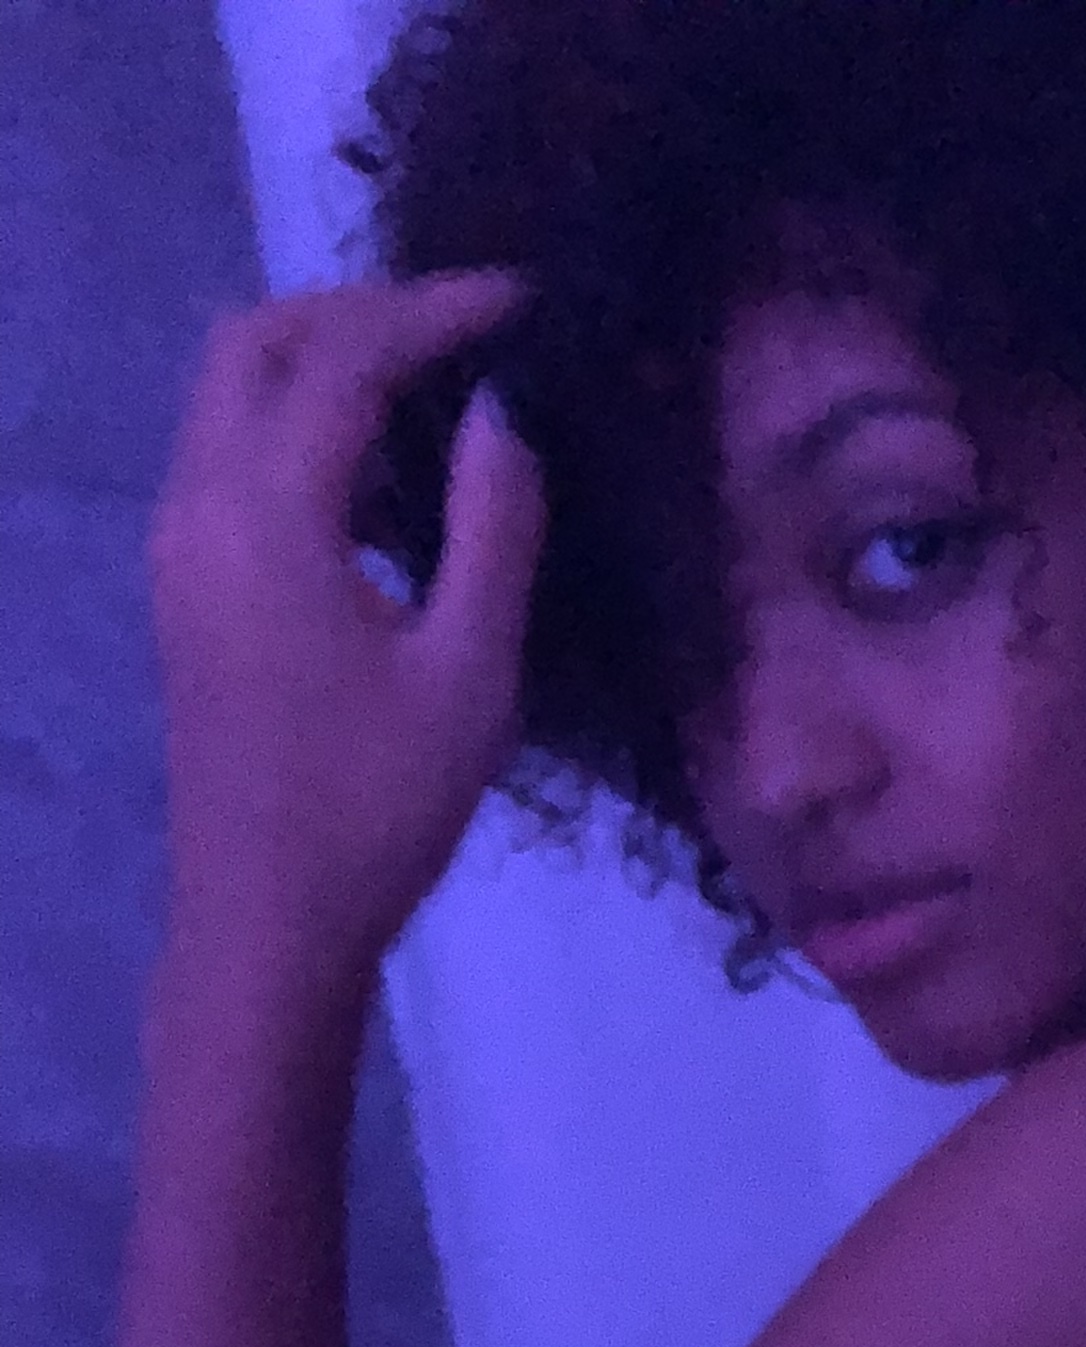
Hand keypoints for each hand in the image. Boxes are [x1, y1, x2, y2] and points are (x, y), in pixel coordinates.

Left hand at [147, 270, 544, 984]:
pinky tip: (385, 490)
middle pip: (256, 340)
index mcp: (269, 514)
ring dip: (323, 368)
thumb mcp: (471, 675)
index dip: (435, 311)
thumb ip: (493, 527)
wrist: (264, 923)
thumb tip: (509, 410)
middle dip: (358, 313)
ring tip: (435, 402)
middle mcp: (200, 503)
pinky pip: (229, 457)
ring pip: (230, 393)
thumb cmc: (379, 810)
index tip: (520, 299)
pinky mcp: (185, 586)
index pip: (345, 358)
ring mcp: (179, 544)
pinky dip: (299, 431)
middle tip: (463, 333)